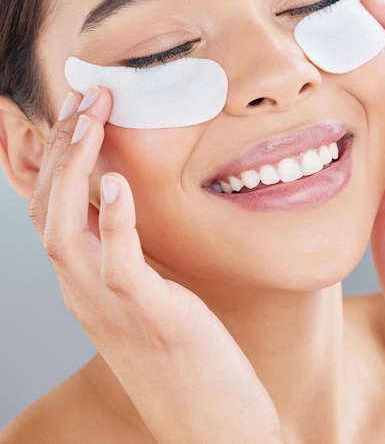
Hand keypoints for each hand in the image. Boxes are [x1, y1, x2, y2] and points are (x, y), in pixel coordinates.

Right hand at [28, 89, 281, 443]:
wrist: (215, 429)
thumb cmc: (189, 358)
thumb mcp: (148, 297)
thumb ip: (130, 256)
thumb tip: (131, 208)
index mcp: (85, 283)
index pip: (50, 210)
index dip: (57, 157)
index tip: (77, 110)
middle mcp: (84, 293)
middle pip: (47, 209)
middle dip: (60, 148)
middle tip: (83, 95)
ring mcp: (112, 308)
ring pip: (64, 231)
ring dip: (73, 171)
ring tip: (89, 120)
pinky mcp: (152, 318)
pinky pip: (118, 265)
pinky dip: (113, 221)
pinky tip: (116, 183)